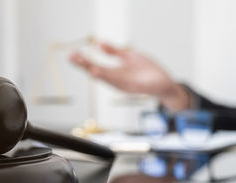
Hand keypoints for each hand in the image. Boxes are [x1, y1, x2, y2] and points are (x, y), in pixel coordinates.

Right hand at [70, 42, 190, 111]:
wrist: (164, 84)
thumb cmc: (146, 71)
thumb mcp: (128, 57)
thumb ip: (114, 52)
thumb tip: (99, 42)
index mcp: (114, 74)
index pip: (94, 66)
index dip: (82, 61)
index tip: (71, 54)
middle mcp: (116, 81)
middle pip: (97, 73)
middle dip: (84, 65)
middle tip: (72, 57)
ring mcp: (125, 85)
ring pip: (107, 78)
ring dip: (95, 71)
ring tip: (83, 64)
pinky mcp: (135, 87)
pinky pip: (121, 82)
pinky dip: (110, 78)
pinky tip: (102, 72)